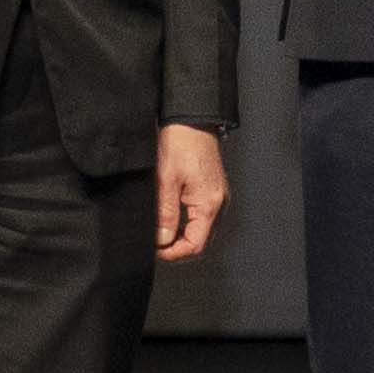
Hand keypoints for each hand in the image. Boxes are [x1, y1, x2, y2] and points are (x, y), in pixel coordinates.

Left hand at [150, 125, 229, 264]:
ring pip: (201, 230)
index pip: (196, 245)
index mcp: (209, 203)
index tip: (156, 250)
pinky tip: (171, 218)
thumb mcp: (166, 180)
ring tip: (160, 231)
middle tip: (155, 243)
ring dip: (181, 236)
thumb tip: (162, 239)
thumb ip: (165, 213)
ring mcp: (217, 197)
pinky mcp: (211, 190)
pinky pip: (201, 217)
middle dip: (178, 247)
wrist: (192, 120)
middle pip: (201, 241)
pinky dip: (187, 224)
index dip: (174, 253)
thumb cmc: (181, 143)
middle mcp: (218, 203)